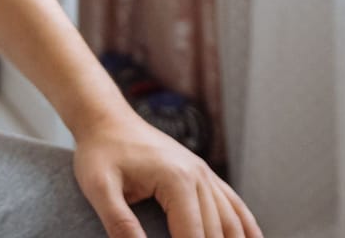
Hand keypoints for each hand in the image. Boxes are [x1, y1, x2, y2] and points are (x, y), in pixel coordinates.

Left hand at [72, 111, 261, 237]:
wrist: (106, 118)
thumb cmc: (100, 152)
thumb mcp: (98, 187)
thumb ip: (119, 222)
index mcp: (177, 180)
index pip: (194, 236)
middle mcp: (198, 176)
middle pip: (216, 233)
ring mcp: (204, 173)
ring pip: (231, 221)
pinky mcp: (202, 173)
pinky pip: (233, 203)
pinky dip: (245, 226)